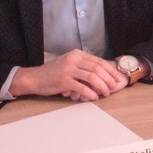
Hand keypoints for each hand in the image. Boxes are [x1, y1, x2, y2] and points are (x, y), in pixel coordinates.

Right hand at [10, 49, 127, 101]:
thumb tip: (102, 72)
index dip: (110, 70)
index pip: (99, 61)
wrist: (35, 78)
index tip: (117, 78)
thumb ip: (83, 66)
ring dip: (102, 86)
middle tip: (114, 87)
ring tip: (106, 93)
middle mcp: (74, 59)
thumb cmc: (54, 72)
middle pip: (98, 68)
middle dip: (109, 79)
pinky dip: (90, 93)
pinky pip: (82, 87)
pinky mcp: (64, 80)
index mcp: (77, 54)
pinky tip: (94, 97)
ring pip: (92, 77)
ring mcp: (68, 69)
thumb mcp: (69, 63)